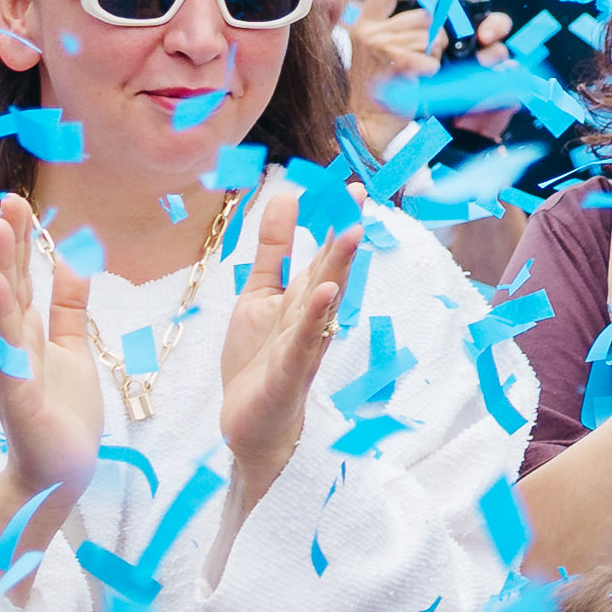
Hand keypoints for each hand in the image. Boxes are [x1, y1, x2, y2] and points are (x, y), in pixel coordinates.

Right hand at [0, 199, 104, 509]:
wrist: (61, 471)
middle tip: (7, 202)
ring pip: (2, 314)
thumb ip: (69, 307)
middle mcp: (11, 346)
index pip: (23, 277)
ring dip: (0, 272)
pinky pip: (8, 354)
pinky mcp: (17, 396)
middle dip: (8, 244)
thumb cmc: (63, 411)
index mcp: (26, 333)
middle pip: (9, 286)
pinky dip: (2, 323)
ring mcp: (10, 369)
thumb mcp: (72, 347)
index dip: (21, 241)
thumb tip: (75, 261)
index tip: (18, 201)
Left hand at [212, 192, 363, 493]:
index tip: (350, 185)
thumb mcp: (259, 296)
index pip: (323, 253)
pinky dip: (314, 317)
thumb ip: (273, 251)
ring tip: (350, 232)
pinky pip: (304, 341)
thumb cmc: (259, 362)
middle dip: (344, 233)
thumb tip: (284, 196)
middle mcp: (310, 318)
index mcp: (303, 297)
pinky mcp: (288, 373)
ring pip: (324, 301)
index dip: (335, 219)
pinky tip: (323, 293)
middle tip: (360, 196)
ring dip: (338, 267)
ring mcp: (302, 345)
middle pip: (330, 270)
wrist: (251, 427)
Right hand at [343, 0, 438, 139]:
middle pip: (422, 17)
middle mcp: (370, 33)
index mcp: (364, 25)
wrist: (367, 121)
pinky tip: (417, 79)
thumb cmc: (378, 87)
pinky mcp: (397, 65)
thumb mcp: (379, 49)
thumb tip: (431, 8)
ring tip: (416, 70)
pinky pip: (431, 58)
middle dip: (433, 34)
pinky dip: (431, 70)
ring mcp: (382, 48)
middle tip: (423, 54)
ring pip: (430, 38)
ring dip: (433, 54)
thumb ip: (398, 27)